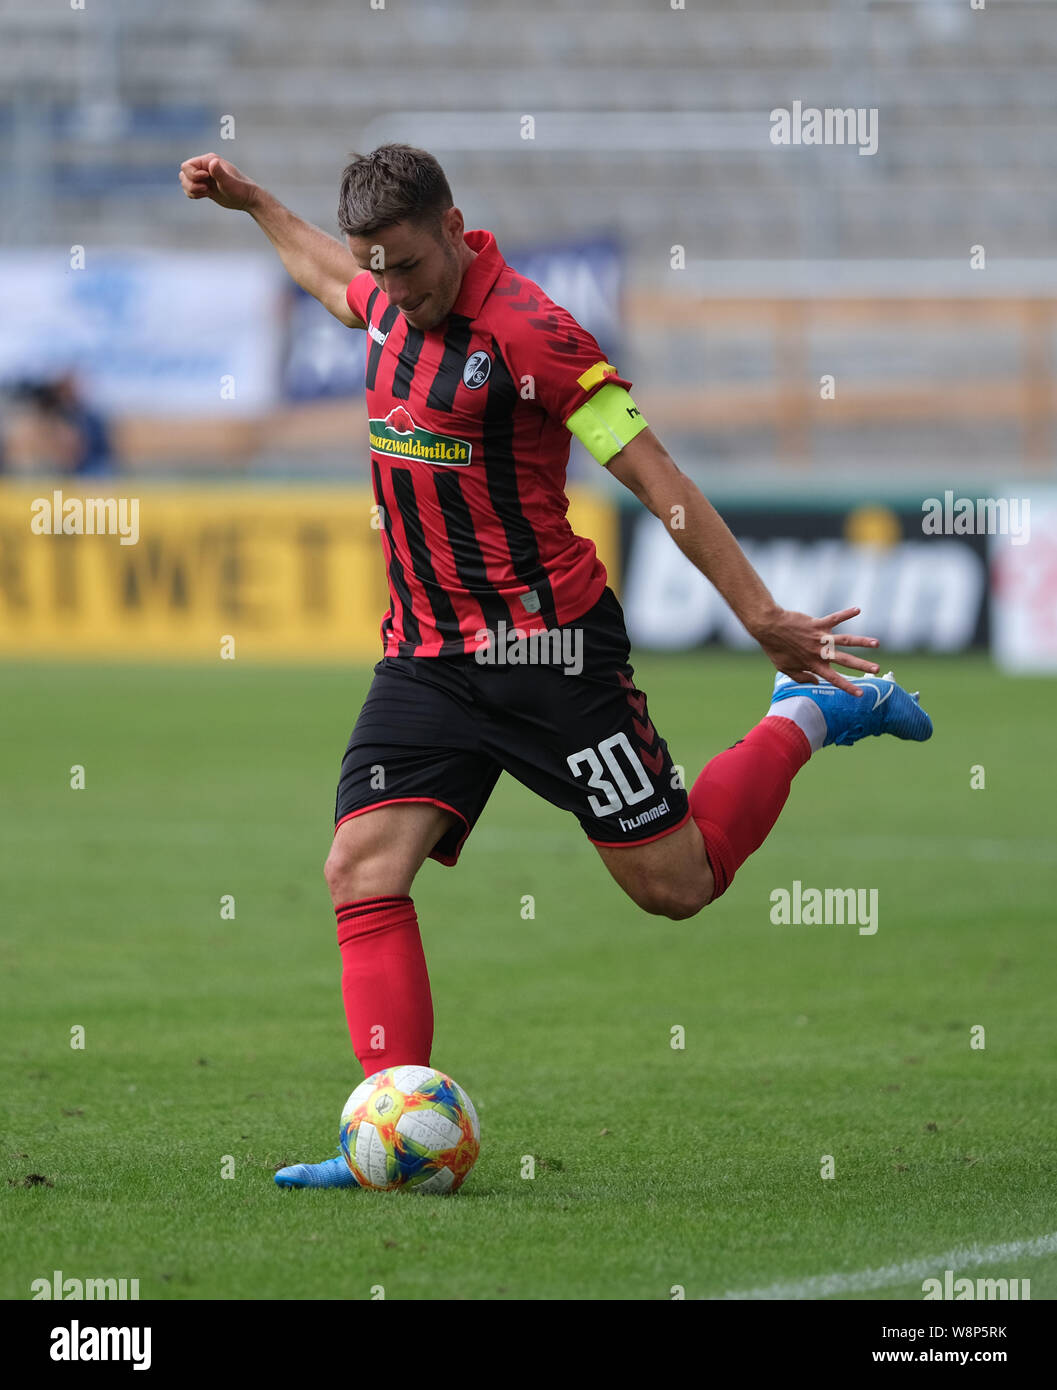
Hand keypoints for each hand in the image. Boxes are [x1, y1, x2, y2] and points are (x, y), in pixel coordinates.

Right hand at [179, 152, 259, 211]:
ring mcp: (204, 177)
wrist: (248, 199)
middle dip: (190, 184)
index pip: (187, 165)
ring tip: (206, 192)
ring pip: (185, 182)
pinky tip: (206, 195)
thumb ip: (219, 172)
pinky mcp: (205, 187)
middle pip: (184, 173)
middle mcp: (204, 167)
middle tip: (206, 189)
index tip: (206, 179)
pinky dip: (194, 194)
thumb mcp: (229, 182)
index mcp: (209, 161)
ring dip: (191, 190)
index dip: (192, 174)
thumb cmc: (240, 189)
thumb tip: (212, 163)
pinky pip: (190, 190)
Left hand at [749, 605, 880, 695]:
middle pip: (845, 660)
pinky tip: (858, 610)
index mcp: (813, 665)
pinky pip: (835, 618)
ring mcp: (820, 638)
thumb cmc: (776, 649)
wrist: (769, 628)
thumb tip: (816, 682)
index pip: (834, 679)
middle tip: (878, 669)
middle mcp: (820, 652)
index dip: (847, 687)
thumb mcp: (785, 669)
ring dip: (862, 641)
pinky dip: (846, 614)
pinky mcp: (817, 624)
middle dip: (862, 665)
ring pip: (845, 640)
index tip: (861, 694)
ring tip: (876, 643)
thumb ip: (801, 677)